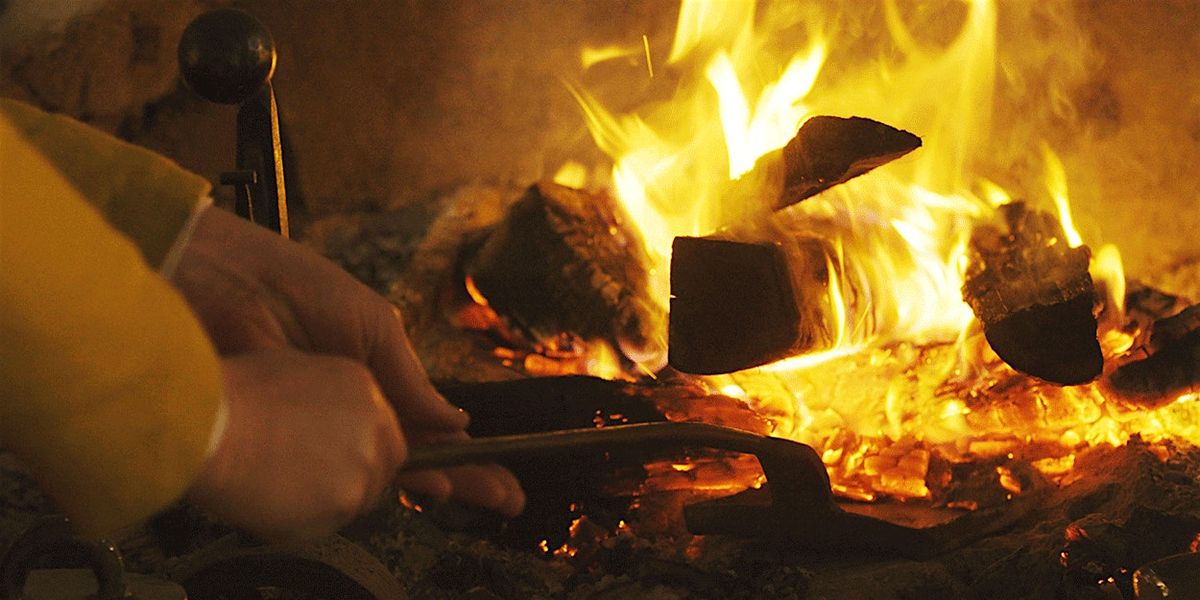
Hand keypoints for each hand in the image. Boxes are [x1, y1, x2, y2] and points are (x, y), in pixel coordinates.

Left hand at [173, 206, 523, 517]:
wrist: (224, 284)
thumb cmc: (294, 286)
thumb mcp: (372, 324)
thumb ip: (411, 380)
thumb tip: (456, 422)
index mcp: (374, 375)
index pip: (426, 422)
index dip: (462, 449)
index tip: (498, 473)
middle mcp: (351, 406)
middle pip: (412, 452)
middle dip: (460, 474)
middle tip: (503, 496)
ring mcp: (323, 426)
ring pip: (380, 466)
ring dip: (426, 483)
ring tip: (462, 494)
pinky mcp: (292, 441)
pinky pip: (338, 468)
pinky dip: (376, 479)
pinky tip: (411, 488)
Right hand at [189, 350, 404, 541]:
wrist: (210, 427)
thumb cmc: (232, 398)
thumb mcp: (289, 370)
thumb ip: (322, 398)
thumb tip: (317, 419)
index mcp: (363, 388)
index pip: (382, 429)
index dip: (358, 448)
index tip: (336, 458)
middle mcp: (373, 426)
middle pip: (382, 465)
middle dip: (352, 478)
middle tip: (310, 481)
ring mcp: (363, 466)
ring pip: (358, 499)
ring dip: (326, 502)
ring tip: (279, 487)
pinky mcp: (344, 502)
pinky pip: (330, 525)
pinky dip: (303, 524)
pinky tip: (271, 502)